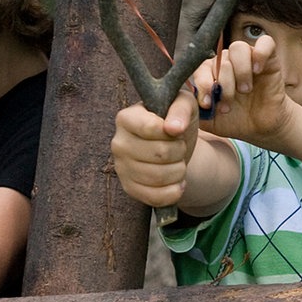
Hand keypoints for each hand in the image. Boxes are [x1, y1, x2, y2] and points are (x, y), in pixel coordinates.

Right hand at [110, 92, 198, 207]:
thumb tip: (174, 128)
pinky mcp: (129, 188)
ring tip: (178, 162)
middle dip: (180, 151)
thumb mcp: (183, 104)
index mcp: (126, 118)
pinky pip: (155, 197)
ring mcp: (121, 168)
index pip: (150, 128)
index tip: (176, 130)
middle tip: (179, 147)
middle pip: (160, 153)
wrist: (172, 145)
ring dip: (179, 171)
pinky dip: (174, 192)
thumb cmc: (175, 120)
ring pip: (160, 177)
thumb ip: (180, 109)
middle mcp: (118, 143)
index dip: (173, 132)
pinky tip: (177, 182)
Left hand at [194, 37, 293, 144]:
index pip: (201, 67)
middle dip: (223, 85)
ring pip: (238, 48)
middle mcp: (227, 62)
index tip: (207, 103)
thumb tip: (184, 101)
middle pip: (220, 59)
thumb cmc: (234, 120)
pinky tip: (258, 71)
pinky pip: (265, 43)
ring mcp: (247, 59)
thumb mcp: (209, 120)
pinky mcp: (268, 59)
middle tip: (228, 105)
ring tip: (245, 91)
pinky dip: (260, 54)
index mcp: (211, 73)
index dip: (203, 84)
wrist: (260, 128)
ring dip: (240, 71)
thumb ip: (195, 109)